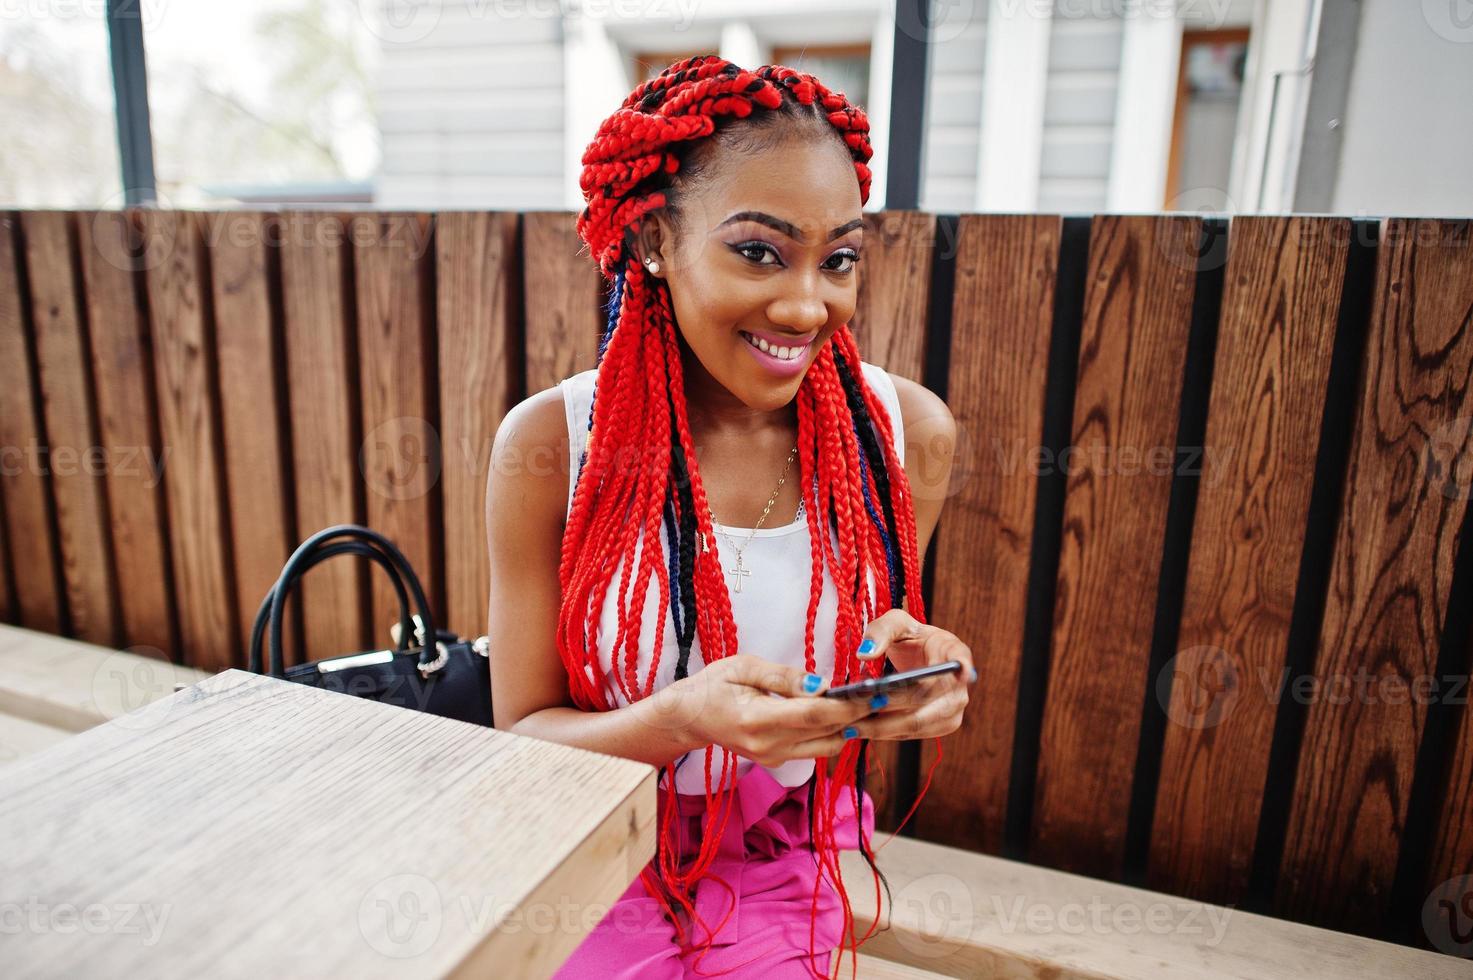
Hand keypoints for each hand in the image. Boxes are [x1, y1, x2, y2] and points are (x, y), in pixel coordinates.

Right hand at [673, 654, 875, 767]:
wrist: (687, 717)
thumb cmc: (712, 685)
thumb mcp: (744, 668)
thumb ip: (785, 677)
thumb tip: (823, 683)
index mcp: (758, 720)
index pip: (815, 715)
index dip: (848, 705)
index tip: (874, 692)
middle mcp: (769, 746)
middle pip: (826, 733)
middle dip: (859, 715)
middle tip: (889, 697)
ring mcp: (773, 758)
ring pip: (826, 746)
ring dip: (851, 727)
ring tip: (876, 706)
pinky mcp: (777, 760)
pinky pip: (814, 748)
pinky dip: (833, 732)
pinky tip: (849, 715)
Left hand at [846, 609, 974, 741]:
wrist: (920, 658)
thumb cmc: (910, 638)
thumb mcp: (895, 623)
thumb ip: (880, 631)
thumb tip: (865, 654)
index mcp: (953, 651)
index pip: (961, 660)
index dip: (962, 667)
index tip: (959, 672)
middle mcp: (959, 683)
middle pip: (926, 700)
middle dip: (890, 707)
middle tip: (856, 710)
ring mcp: (953, 709)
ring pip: (917, 724)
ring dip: (883, 727)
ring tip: (850, 726)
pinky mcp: (940, 726)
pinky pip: (911, 734)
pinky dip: (886, 732)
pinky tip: (861, 728)